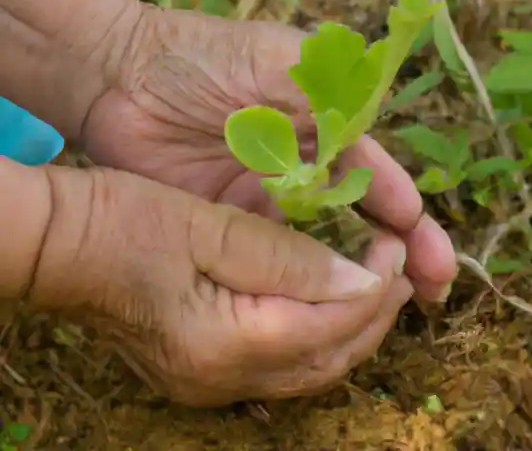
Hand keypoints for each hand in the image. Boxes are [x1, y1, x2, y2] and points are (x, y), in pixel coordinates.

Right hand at [33, 165, 411, 405]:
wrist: (61, 245)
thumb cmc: (125, 221)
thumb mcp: (210, 226)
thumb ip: (286, 259)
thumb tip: (360, 279)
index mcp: (224, 342)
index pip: (330, 325)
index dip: (374, 286)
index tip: (397, 244)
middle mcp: (222, 379)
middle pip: (328, 359)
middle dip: (374, 313)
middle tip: (399, 265)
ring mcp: (210, 382)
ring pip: (310, 370)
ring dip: (353, 328)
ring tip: (378, 282)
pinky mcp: (204, 368)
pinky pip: (284, 364)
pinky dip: (320, 334)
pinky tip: (332, 302)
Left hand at [84, 4, 455, 300]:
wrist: (119, 77)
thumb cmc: (202, 55)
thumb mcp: (275, 57)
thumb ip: (328, 88)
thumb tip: (375, 130)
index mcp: (320, 124)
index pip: (375, 172)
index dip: (404, 207)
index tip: (425, 241)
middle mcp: (302, 166)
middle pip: (362, 213)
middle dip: (403, 246)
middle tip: (436, 285)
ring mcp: (267, 200)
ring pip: (325, 242)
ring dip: (360, 272)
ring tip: (397, 305)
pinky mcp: (232, 225)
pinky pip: (276, 257)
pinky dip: (305, 278)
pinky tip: (330, 303)